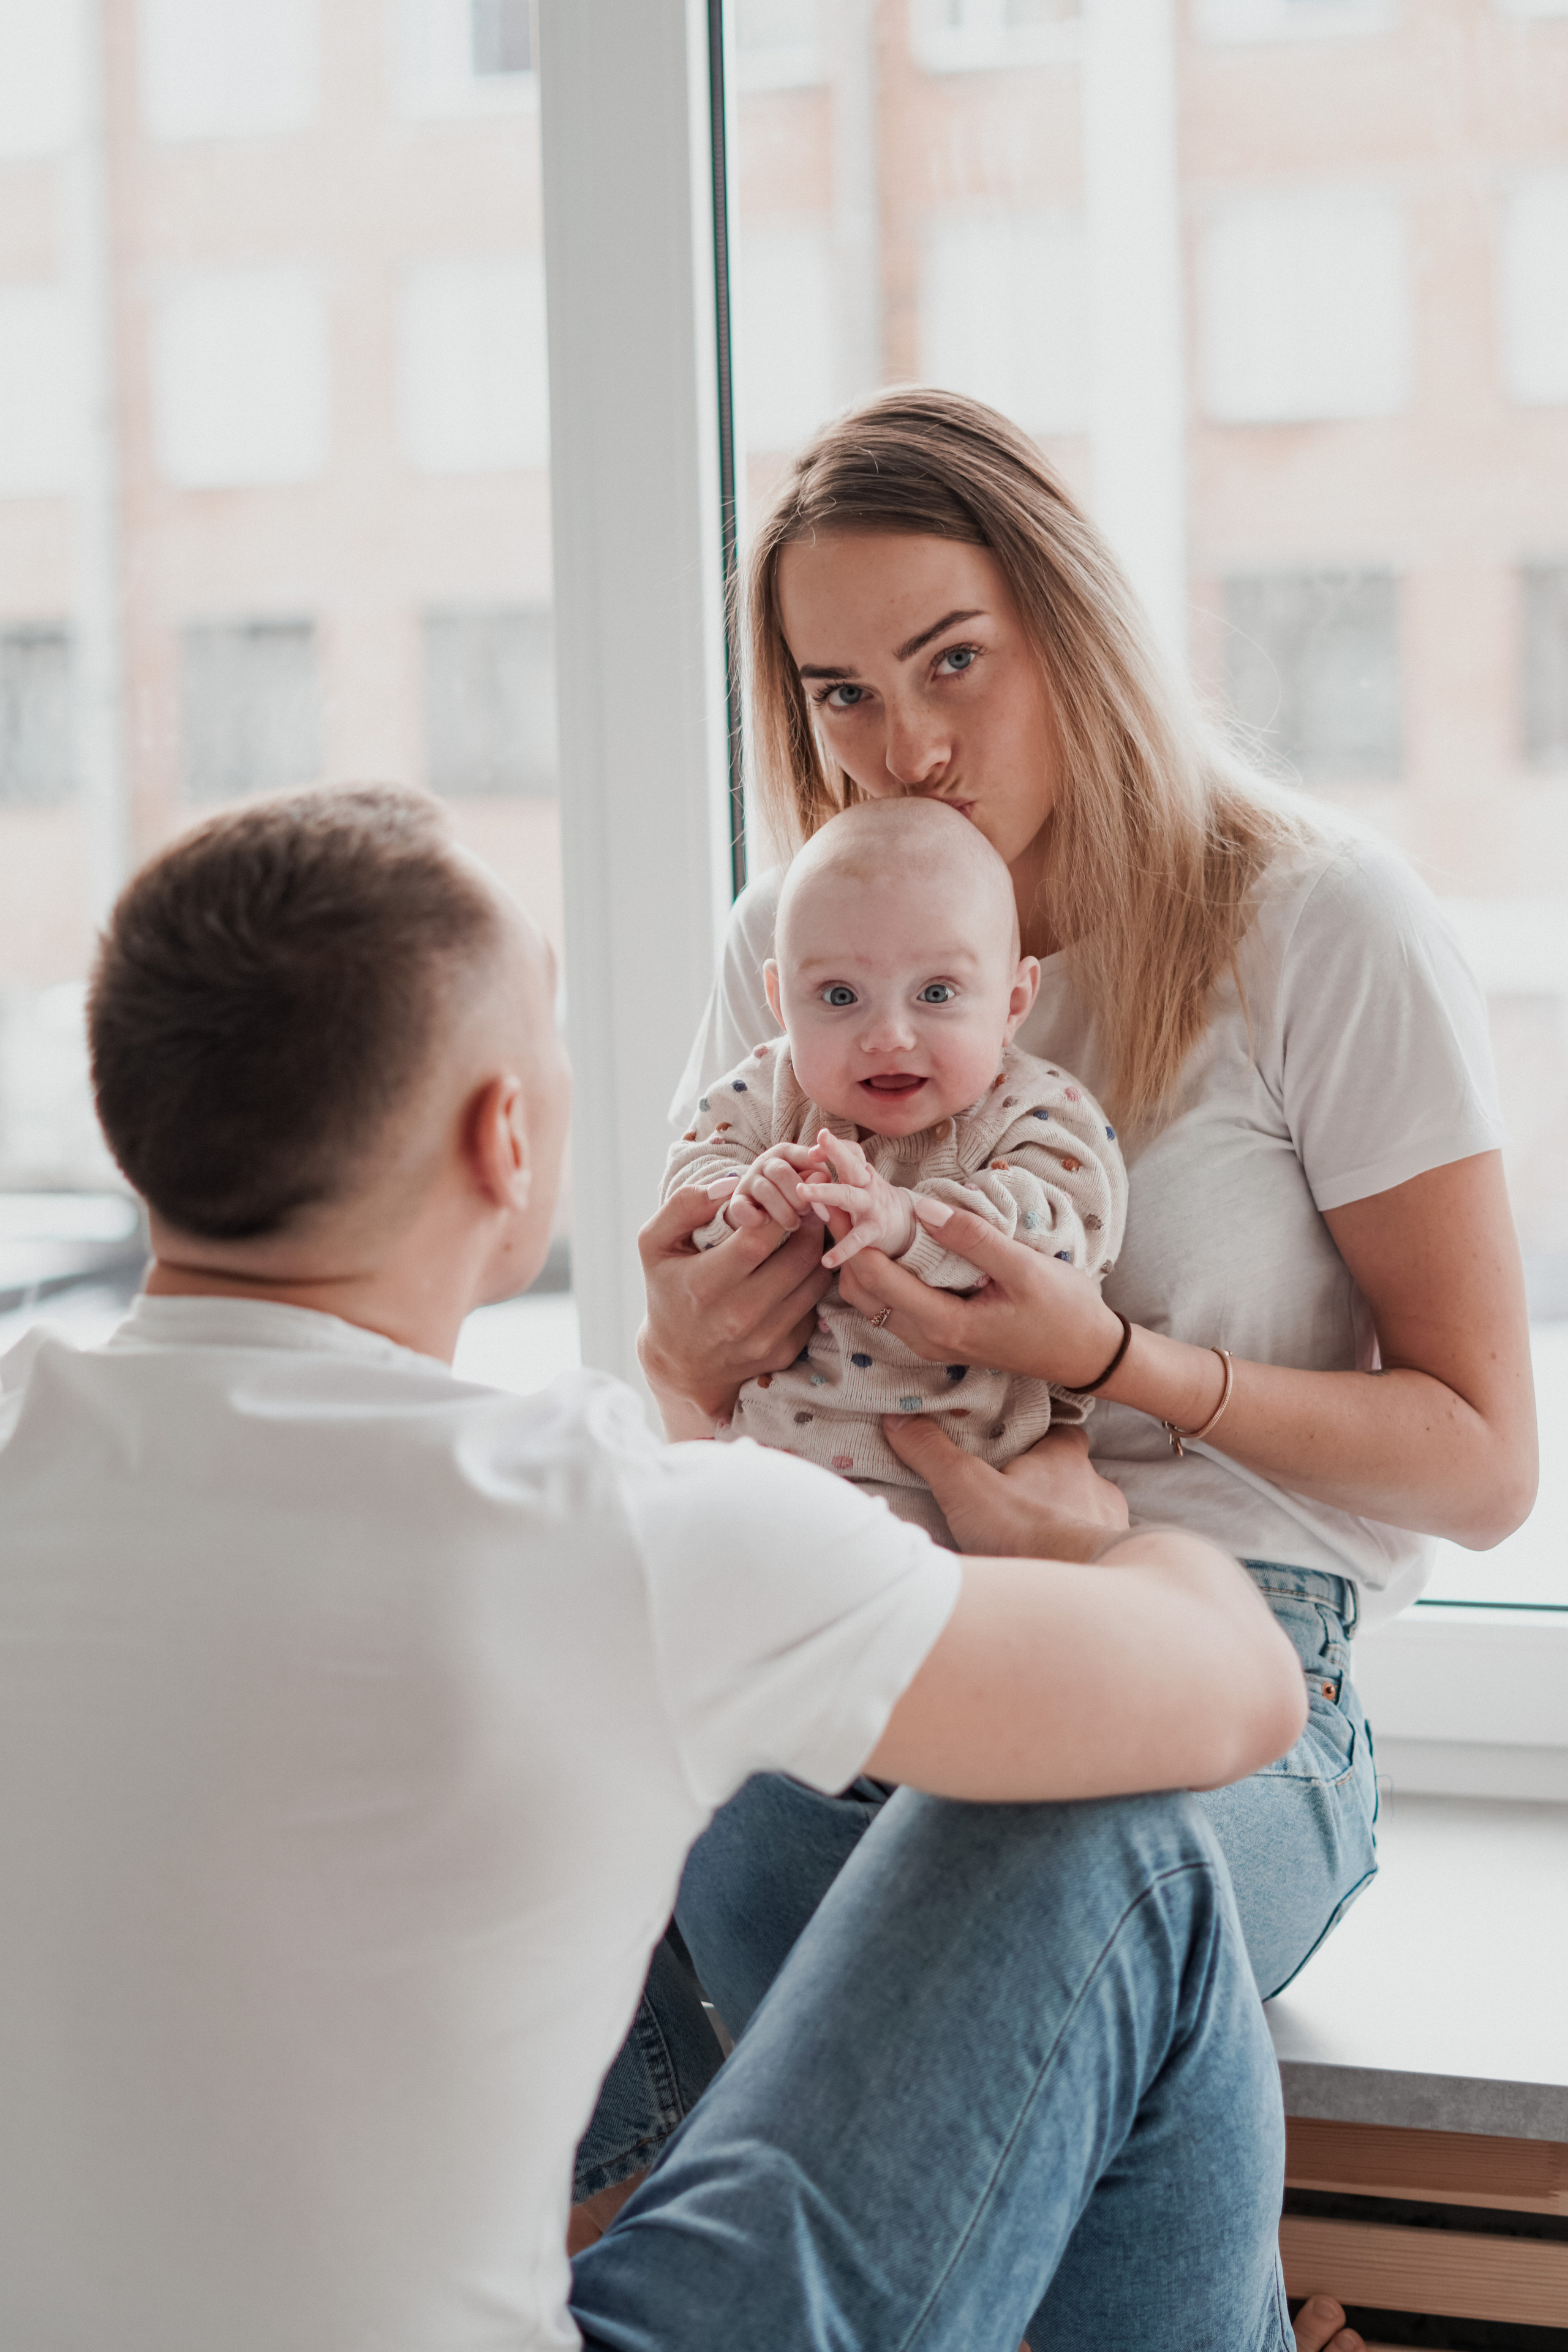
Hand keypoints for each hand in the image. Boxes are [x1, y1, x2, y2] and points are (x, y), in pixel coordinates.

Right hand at [637, 1183, 831, 1423]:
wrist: (681, 1362)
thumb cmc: (669, 1290)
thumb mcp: (655, 1244)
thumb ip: (684, 1205)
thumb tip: (732, 1183)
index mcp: (706, 1284)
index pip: (759, 1237)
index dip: (781, 1209)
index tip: (786, 1195)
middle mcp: (738, 1315)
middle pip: (799, 1257)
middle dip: (810, 1224)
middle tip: (808, 1207)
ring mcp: (764, 1338)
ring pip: (815, 1280)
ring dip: (817, 1251)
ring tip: (807, 1233)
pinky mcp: (784, 1351)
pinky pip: (814, 1306)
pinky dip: (811, 1283)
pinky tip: (797, 1270)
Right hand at [721, 1140, 831, 1232]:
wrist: (764, 1211)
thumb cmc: (794, 1195)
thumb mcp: (809, 1185)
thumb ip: (818, 1181)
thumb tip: (824, 1179)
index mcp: (785, 1153)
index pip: (803, 1155)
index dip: (816, 1169)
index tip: (826, 1184)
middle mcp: (765, 1162)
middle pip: (781, 1172)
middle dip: (798, 1196)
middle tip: (806, 1212)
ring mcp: (749, 1180)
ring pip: (765, 1190)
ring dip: (783, 1212)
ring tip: (793, 1224)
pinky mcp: (737, 1200)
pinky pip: (741, 1207)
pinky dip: (755, 1218)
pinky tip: (767, 1222)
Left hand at [798, 1130, 915, 1268]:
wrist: (908, 1226)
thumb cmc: (874, 1201)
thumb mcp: (859, 1184)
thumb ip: (835, 1179)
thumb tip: (807, 1175)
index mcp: (863, 1174)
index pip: (852, 1152)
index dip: (834, 1146)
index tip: (813, 1151)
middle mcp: (868, 1186)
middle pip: (853, 1165)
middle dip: (836, 1151)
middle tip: (817, 1142)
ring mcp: (872, 1208)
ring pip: (848, 1196)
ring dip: (825, 1191)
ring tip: (802, 1192)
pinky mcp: (875, 1231)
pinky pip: (857, 1240)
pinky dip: (843, 1250)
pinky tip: (827, 1261)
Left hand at [839, 1199, 1121, 1385]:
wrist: (1088, 1354)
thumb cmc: (1064, 1311)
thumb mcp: (1023, 1267)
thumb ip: (971, 1238)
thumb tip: (920, 1209)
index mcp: (944, 1324)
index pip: (875, 1279)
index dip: (849, 1237)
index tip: (833, 1198)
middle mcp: (927, 1340)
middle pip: (863, 1293)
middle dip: (843, 1246)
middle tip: (829, 1199)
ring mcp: (932, 1343)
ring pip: (873, 1302)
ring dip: (857, 1261)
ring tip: (849, 1214)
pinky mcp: (941, 1336)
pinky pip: (893, 1306)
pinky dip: (878, 1274)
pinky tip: (882, 1242)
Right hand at [882, 1421, 1129, 1560]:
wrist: (1072, 1595)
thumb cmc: (1025, 1533)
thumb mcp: (965, 1486)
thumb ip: (932, 1451)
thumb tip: (898, 1417)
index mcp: (1065, 1458)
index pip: (1063, 1433)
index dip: (1043, 1437)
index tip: (1019, 1445)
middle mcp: (1095, 1486)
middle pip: (1073, 1474)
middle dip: (1049, 1485)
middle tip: (1015, 1499)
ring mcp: (1109, 1526)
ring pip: (1086, 1514)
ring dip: (1065, 1522)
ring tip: (1032, 1539)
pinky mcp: (1115, 1563)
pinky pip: (1096, 1552)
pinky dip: (1078, 1556)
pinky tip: (1055, 1567)